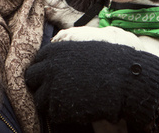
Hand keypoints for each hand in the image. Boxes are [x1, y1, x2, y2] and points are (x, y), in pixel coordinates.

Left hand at [25, 41, 158, 128]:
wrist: (127, 78)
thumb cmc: (111, 60)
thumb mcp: (86, 45)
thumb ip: (67, 48)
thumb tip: (55, 45)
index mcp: (54, 51)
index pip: (37, 62)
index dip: (45, 70)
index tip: (52, 76)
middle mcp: (49, 68)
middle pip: (32, 79)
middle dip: (41, 84)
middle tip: (55, 90)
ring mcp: (52, 88)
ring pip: (39, 99)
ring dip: (50, 101)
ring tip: (67, 102)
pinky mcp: (59, 108)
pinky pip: (53, 114)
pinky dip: (62, 114)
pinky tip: (76, 110)